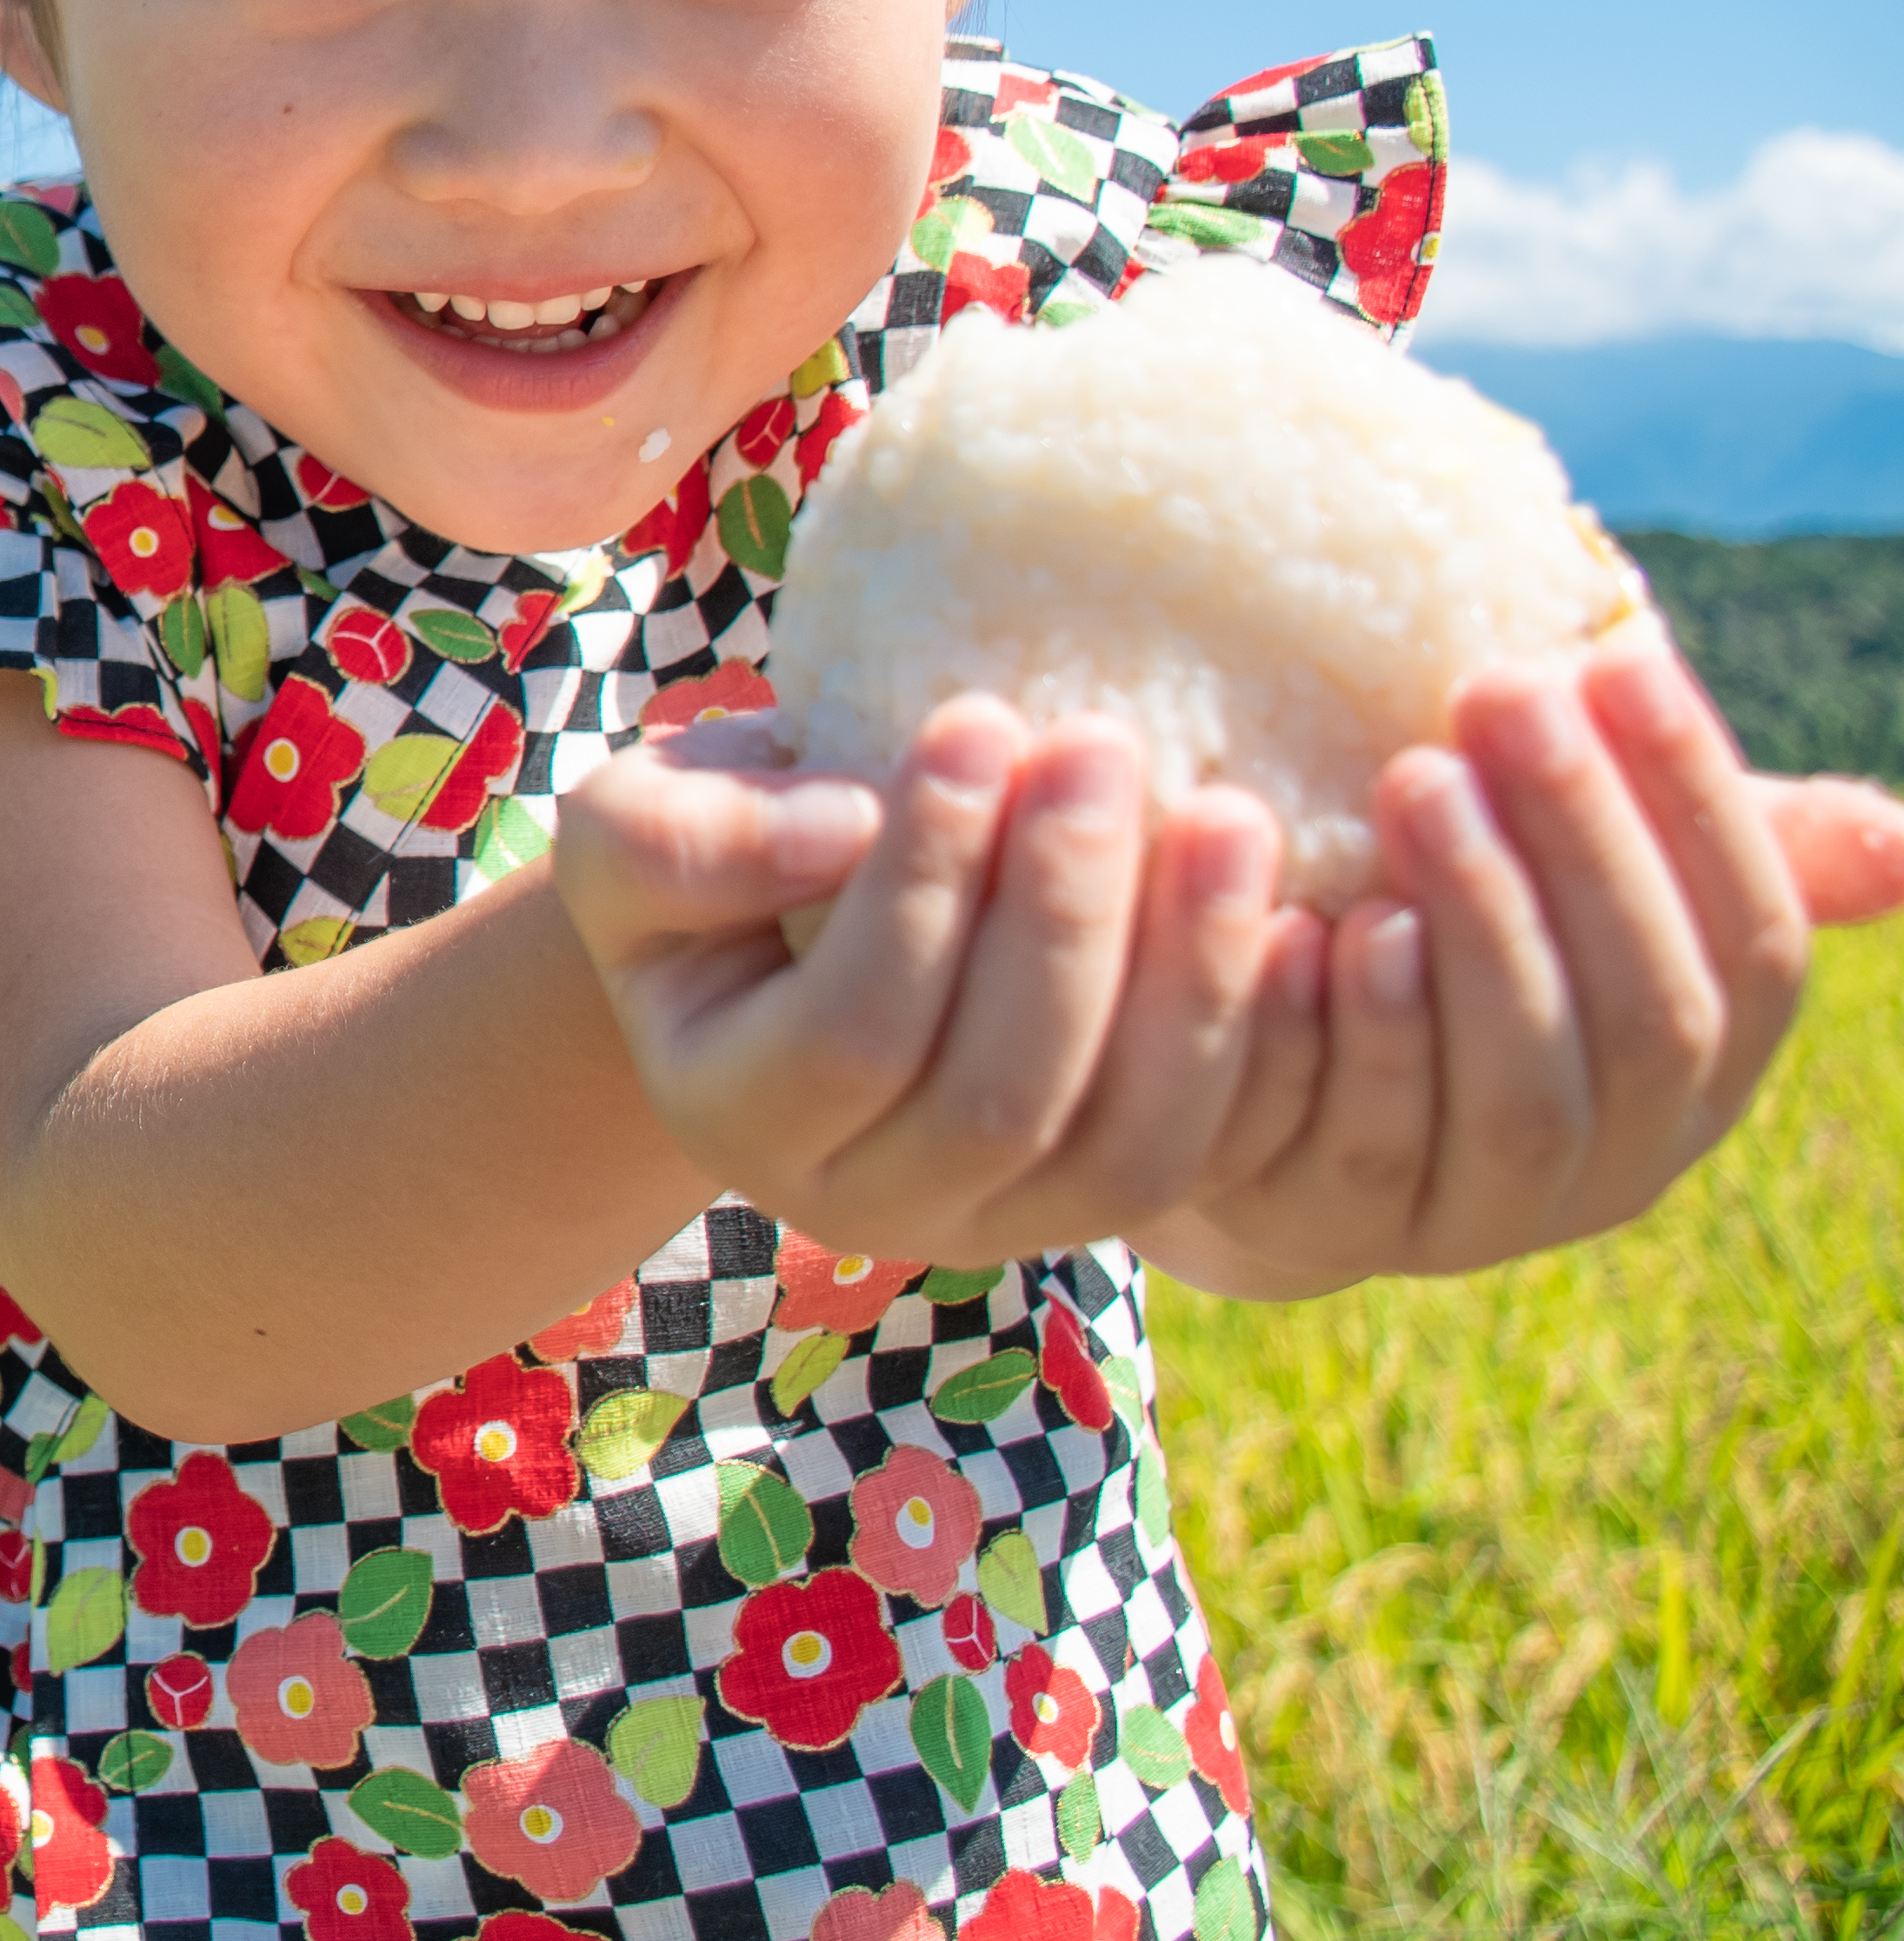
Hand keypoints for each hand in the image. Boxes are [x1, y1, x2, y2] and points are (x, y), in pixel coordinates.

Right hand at [555, 700, 1314, 1267]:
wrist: (786, 932)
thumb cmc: (709, 853)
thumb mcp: (635, 825)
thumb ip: (691, 841)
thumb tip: (849, 826)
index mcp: (737, 1118)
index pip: (852, 1031)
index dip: (925, 886)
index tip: (976, 717)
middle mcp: (873, 1208)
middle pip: (999, 1098)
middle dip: (1066, 916)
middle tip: (1105, 741)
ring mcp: (1014, 1223)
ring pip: (1132, 1146)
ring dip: (1192, 977)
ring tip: (1229, 810)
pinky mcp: (1127, 1196)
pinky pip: (1231, 1152)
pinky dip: (1279, 1043)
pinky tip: (1305, 913)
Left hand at [1151, 638, 1822, 1290]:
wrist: (1269, 1105)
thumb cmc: (1447, 942)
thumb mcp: (1573, 892)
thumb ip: (1699, 849)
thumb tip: (1900, 836)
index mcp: (1708, 1066)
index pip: (1755, 942)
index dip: (1699, 803)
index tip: (1621, 656)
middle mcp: (1624, 1159)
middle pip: (1644, 1014)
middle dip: (1582, 843)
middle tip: (1500, 693)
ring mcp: (1488, 1211)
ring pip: (1521, 1091)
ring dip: (1481, 925)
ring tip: (1415, 779)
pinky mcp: (1340, 1224)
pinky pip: (1366, 1140)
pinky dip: (1360, 1030)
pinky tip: (1325, 922)